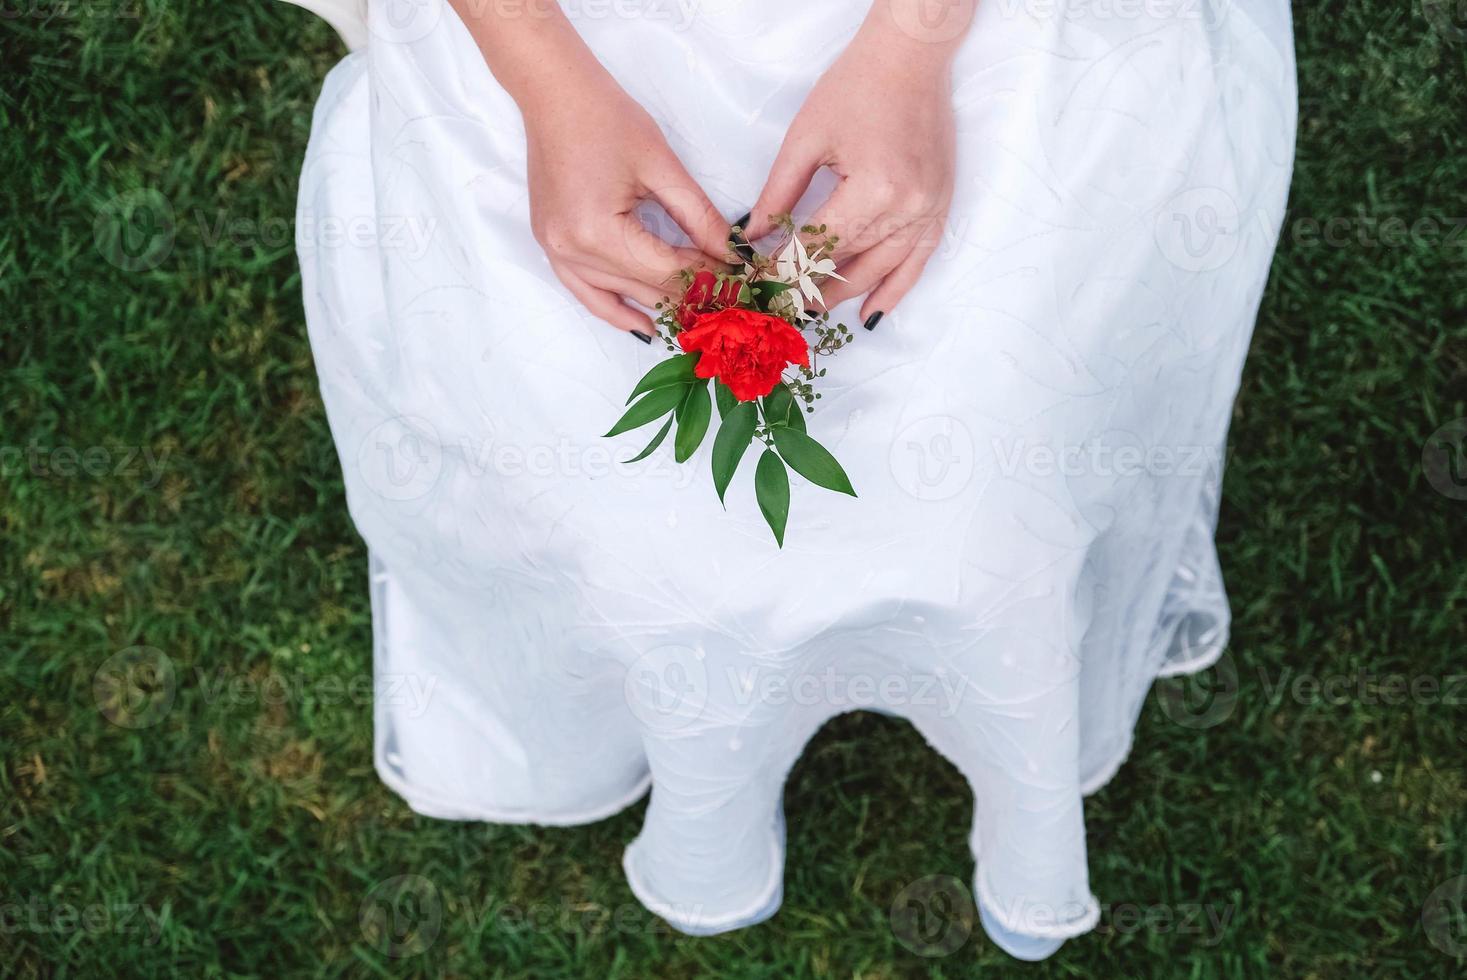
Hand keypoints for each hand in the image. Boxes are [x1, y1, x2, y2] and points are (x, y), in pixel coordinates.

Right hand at [452, 0, 731, 336]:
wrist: (554, 93)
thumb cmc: (607, 117)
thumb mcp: (662, 167)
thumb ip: (699, 217)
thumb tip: (734, 254)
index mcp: (598, 231)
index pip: (667, 270)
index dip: (710, 278)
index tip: (743, 283)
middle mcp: (572, 251)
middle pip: (645, 288)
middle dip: (690, 295)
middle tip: (731, 301)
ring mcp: (556, 252)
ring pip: (617, 297)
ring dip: (658, 306)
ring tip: (698, 318)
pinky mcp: (551, 245)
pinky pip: (584, 291)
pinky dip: (614, 309)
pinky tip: (644, 325)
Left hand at [745, 0, 973, 325]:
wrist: (910, 57)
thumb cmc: (856, 86)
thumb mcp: (806, 138)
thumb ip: (778, 193)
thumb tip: (752, 237)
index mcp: (873, 190)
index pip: (818, 244)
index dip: (784, 267)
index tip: (758, 284)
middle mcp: (906, 209)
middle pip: (849, 264)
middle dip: (810, 289)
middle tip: (779, 309)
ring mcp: (928, 211)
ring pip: (880, 270)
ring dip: (846, 295)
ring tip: (814, 313)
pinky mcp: (939, 207)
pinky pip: (918, 262)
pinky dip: (895, 290)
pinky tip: (872, 313)